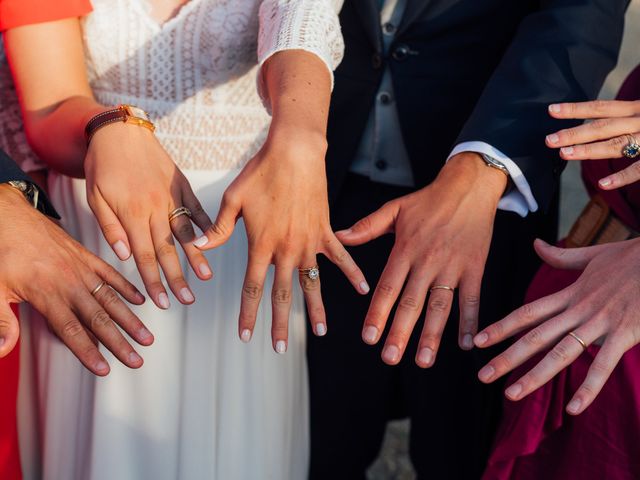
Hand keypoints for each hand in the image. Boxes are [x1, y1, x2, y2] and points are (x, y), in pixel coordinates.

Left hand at [0, 184, 152, 375]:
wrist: (11, 217)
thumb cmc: (2, 252)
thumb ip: (0, 321)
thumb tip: (2, 348)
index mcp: (47, 294)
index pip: (71, 330)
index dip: (88, 351)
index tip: (104, 368)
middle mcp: (70, 283)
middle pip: (99, 318)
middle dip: (120, 342)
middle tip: (136, 360)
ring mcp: (81, 269)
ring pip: (110, 299)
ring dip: (130, 319)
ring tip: (146, 336)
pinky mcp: (87, 257)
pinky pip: (111, 274)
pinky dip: (127, 288)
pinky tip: (140, 301)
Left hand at [84, 123, 212, 308]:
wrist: (121, 130)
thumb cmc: (103, 165)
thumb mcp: (95, 196)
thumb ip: (110, 226)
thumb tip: (122, 255)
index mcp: (132, 213)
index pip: (144, 255)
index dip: (153, 280)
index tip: (161, 301)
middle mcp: (155, 207)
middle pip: (167, 249)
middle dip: (177, 278)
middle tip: (186, 300)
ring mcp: (171, 196)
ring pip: (185, 232)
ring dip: (196, 256)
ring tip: (204, 277)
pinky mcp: (182, 185)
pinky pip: (196, 208)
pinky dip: (205, 225)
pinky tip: (213, 241)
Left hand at [193, 128, 368, 351]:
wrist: (295, 152)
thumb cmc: (261, 173)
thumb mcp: (233, 199)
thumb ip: (218, 228)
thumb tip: (197, 245)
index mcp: (262, 244)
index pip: (253, 287)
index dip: (249, 313)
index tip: (246, 335)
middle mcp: (287, 249)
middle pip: (282, 294)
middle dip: (279, 323)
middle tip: (279, 348)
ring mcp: (309, 242)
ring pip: (312, 283)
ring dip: (316, 309)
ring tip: (320, 332)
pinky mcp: (326, 231)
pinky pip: (341, 257)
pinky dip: (352, 273)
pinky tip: (363, 289)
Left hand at [337, 153, 506, 366]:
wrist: (469, 187)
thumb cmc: (430, 199)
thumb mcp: (395, 209)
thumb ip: (367, 227)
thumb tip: (340, 235)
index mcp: (405, 249)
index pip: (387, 287)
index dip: (377, 313)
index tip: (369, 337)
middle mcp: (428, 261)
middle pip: (411, 302)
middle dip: (400, 332)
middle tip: (390, 357)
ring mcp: (453, 266)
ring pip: (441, 305)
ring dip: (432, 335)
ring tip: (423, 360)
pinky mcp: (475, 267)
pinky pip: (472, 298)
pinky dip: (471, 321)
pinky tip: (468, 344)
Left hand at [475, 238, 639, 414]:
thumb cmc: (633, 258)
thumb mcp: (592, 255)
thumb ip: (561, 257)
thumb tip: (535, 244)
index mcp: (571, 294)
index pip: (528, 313)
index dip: (501, 327)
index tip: (478, 341)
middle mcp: (579, 310)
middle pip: (535, 337)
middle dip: (507, 357)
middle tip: (482, 376)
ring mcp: (601, 322)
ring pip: (561, 353)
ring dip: (535, 375)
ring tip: (511, 394)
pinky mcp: (625, 332)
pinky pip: (603, 364)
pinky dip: (588, 387)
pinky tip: (574, 409)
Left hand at [546, 100, 639, 188]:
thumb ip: (625, 119)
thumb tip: (600, 126)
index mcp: (636, 110)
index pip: (601, 108)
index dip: (576, 109)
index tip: (551, 110)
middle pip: (602, 127)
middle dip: (574, 133)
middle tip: (549, 140)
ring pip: (616, 145)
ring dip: (588, 150)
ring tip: (564, 154)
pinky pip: (639, 169)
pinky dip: (622, 176)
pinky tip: (602, 184)